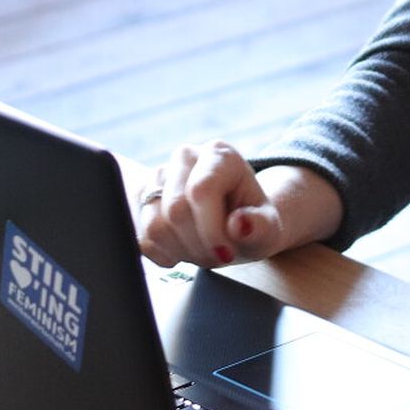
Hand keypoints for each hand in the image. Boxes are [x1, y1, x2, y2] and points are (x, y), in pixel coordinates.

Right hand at [137, 142, 299, 268]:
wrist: (236, 223)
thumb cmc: (253, 223)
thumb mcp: (269, 229)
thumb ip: (261, 227)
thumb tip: (240, 224)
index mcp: (220, 154)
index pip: (202, 191)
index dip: (211, 229)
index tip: (226, 254)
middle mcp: (186, 157)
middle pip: (175, 211)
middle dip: (198, 244)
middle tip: (219, 254)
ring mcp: (158, 177)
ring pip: (154, 226)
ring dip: (181, 251)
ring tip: (204, 250)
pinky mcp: (140, 200)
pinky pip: (140, 238)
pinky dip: (163, 254)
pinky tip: (184, 249)